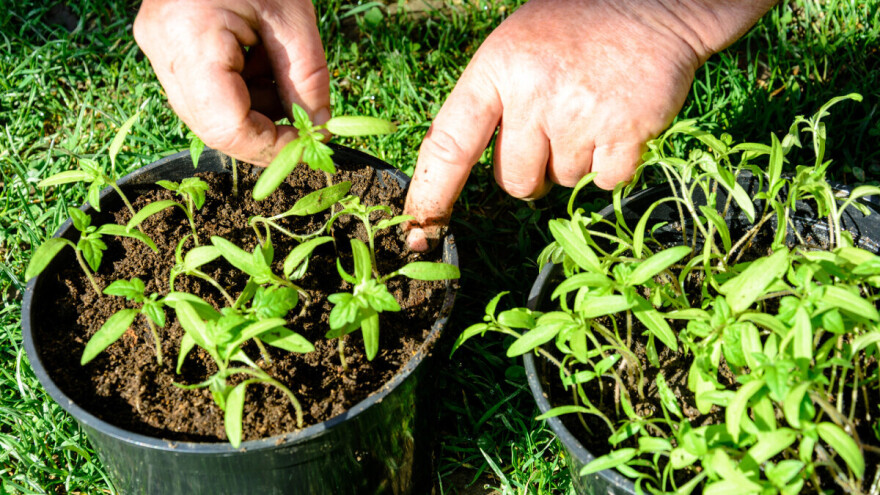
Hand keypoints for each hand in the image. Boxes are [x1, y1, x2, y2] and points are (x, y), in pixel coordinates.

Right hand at [133, 0, 329, 166]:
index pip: (225, 125)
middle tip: (306, 128)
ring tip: (284, 80)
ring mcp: (158, 48)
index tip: (308, 148)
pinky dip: (242, 94)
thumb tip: (319, 130)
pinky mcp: (166, 46)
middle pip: (212, 126)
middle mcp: (161, 48)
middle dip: (264, 134)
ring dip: (255, 113)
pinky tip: (263, 68)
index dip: (269, 147)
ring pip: (208, 114)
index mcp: (189, 36)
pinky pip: (204, 93)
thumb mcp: (293, 18)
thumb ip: (307, 79)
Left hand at [403, 0, 775, 250]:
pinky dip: (611, 165)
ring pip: (561, 182)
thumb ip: (491, 100)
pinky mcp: (626, 133)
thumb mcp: (515, 47)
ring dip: (573, 161)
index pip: (449, 145)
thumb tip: (463, 168)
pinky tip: (617, 124)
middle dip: (530, 171)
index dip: (431, 194)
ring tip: (589, 112)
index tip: (418, 231)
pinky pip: (603, 182)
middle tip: (552, 131)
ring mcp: (580, 116)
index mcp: (497, 69)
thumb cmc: (575, 28)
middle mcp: (533, 94)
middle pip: (513, 182)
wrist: (657, 7)